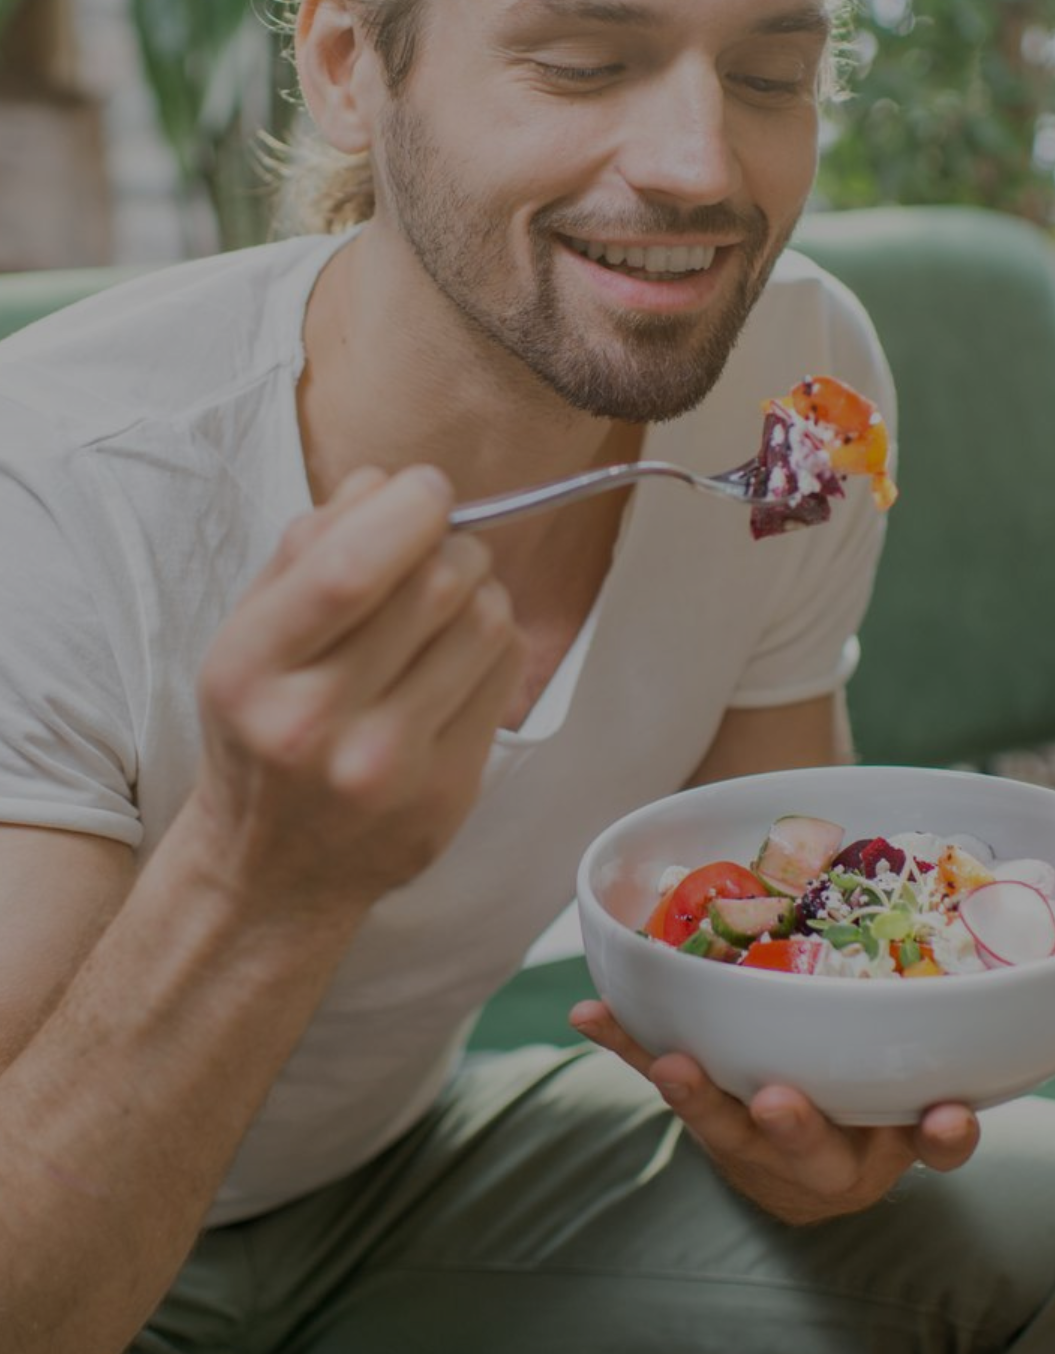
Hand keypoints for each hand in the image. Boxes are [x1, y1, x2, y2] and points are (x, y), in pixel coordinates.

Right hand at [192, 465, 523, 927]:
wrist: (273, 870)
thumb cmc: (261, 730)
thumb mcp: (249, 635)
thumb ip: (305, 551)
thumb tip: (385, 483)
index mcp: (250, 670)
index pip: (350, 569)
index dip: (408, 510)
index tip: (426, 488)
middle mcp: (316, 724)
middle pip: (435, 587)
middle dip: (452, 542)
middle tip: (440, 543)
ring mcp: (388, 766)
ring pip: (485, 623)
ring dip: (480, 587)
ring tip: (448, 601)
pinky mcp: (446, 793)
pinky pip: (505, 674)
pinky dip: (495, 640)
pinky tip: (459, 653)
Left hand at [568, 1000, 979, 1225]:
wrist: (793, 1180)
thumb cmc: (860, 1128)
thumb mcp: (904, 1123)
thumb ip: (931, 1118)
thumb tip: (955, 1106)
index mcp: (881, 1154)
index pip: (925, 1149)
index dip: (936, 1135)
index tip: (944, 1114)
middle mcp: (814, 1161)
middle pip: (807, 1150)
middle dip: (793, 1126)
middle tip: (777, 1101)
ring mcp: (748, 1142)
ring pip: (722, 1126)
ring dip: (695, 1094)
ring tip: (670, 1065)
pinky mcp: (700, 1114)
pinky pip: (658, 1072)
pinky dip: (624, 1042)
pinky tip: (589, 1012)